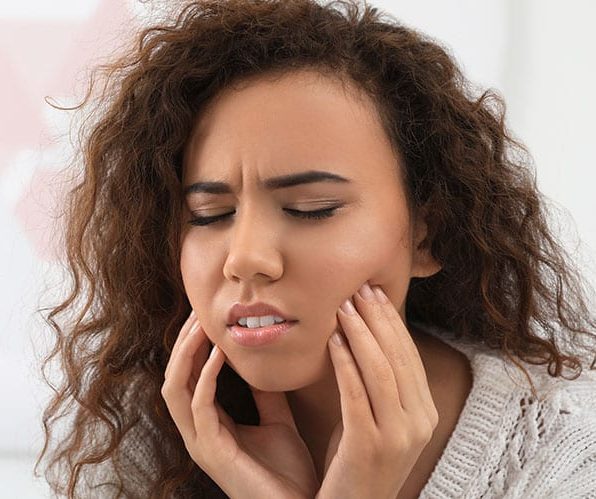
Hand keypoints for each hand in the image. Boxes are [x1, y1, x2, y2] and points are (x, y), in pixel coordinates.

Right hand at [162, 311, 318, 498]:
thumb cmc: (288, 472)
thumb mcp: (277, 420)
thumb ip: (265, 393)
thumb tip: (263, 361)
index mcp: (210, 425)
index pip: (188, 379)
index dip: (193, 347)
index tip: (207, 316)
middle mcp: (198, 433)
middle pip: (173, 379)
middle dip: (182, 343)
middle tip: (198, 312)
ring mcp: (201, 444)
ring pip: (175, 390)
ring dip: (186, 354)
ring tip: (201, 325)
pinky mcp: (213, 452)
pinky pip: (199, 406)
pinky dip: (206, 376)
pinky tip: (221, 353)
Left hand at [316, 282, 438, 498]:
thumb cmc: (360, 459)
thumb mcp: (380, 418)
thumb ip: (380, 383)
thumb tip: (366, 335)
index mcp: (425, 411)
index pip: (409, 354)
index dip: (391, 320)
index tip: (373, 292)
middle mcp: (420, 421)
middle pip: (398, 357)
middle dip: (377, 318)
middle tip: (358, 289)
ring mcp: (399, 435)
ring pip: (381, 370)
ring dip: (361, 334)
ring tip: (342, 307)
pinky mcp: (371, 446)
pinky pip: (357, 394)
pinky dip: (346, 363)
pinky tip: (333, 341)